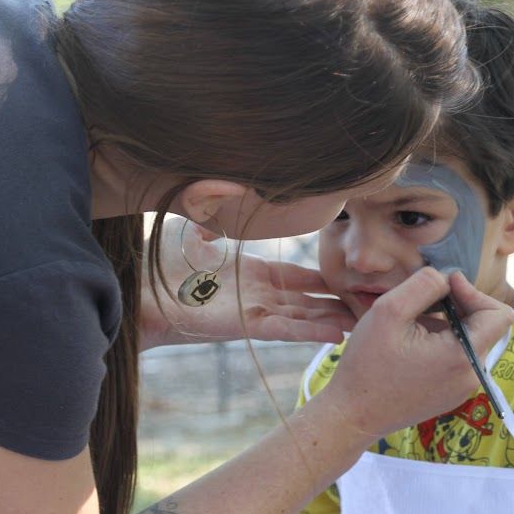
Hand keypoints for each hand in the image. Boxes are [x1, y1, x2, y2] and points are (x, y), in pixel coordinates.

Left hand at [139, 218, 354, 350]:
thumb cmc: (165, 264)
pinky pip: (286, 330)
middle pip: (307, 301)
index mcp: (251, 275)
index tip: (346, 279)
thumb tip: (227, 181)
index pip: (296, 278)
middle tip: (369, 305)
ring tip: (362, 323)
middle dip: (336, 303)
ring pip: (303, 317)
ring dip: (331, 320)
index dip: (321, 280)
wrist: (143, 291)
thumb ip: (216, 209)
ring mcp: (254, 312)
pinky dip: (310, 331)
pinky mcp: (246, 326)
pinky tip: (336, 333)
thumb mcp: (197, 228)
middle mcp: (258, 295)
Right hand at [318, 268, 513, 441]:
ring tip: (408, 326)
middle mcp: (471, 376)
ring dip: (443, 324)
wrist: (352, 414)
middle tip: (419, 302)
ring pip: (466, 340)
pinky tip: (408, 345)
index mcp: (463, 356)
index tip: (444, 285)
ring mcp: (462, 388)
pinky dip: (438, 343)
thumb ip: (423, 285)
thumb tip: (447, 277)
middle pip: (481, 326)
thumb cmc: (367, 364)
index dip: (473, 292)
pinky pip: (455, 358)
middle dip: (454, 306)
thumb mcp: (388, 312)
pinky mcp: (449, 394)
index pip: (499, 314)